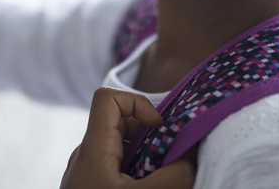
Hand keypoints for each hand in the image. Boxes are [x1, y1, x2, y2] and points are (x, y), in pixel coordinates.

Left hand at [60, 87, 194, 188]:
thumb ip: (173, 175)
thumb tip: (192, 156)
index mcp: (92, 149)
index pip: (107, 98)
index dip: (137, 102)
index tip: (159, 128)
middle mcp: (86, 156)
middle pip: (119, 123)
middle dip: (151, 135)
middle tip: (172, 157)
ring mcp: (87, 174)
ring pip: (120, 148)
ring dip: (147, 156)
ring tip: (164, 176)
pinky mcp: (91, 187)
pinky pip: (116, 168)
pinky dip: (137, 172)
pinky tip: (150, 186)